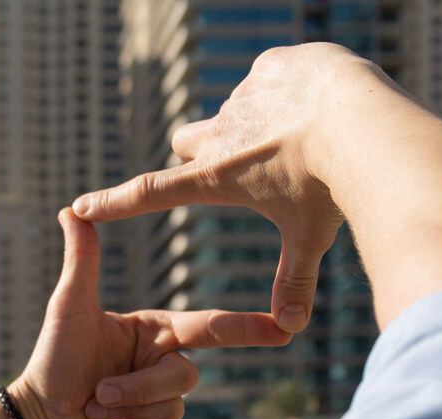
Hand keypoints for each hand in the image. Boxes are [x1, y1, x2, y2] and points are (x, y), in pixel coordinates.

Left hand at [8, 209, 290, 418]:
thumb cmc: (52, 358)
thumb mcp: (70, 306)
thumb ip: (82, 260)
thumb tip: (71, 209)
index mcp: (155, 332)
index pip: (207, 327)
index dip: (246, 328)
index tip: (284, 326)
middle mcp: (162, 365)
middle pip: (185, 375)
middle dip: (139, 386)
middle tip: (99, 390)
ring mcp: (159, 403)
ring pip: (173, 408)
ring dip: (127, 410)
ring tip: (94, 407)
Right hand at [71, 43, 372, 332]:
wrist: (361, 120)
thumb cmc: (331, 184)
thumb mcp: (310, 238)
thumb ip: (296, 281)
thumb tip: (291, 329)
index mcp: (217, 177)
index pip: (149, 193)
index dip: (113, 202)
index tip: (80, 205)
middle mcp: (219, 135)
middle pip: (185, 143)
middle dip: (201, 154)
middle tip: (244, 165)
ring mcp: (242, 97)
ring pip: (236, 112)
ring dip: (258, 124)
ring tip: (304, 136)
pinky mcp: (267, 67)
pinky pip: (270, 79)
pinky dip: (289, 93)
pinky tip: (317, 105)